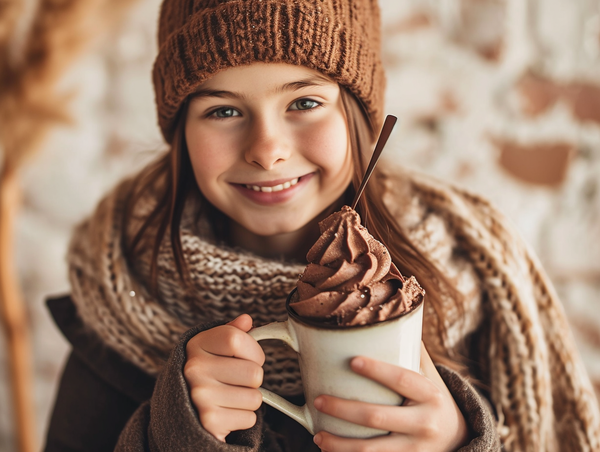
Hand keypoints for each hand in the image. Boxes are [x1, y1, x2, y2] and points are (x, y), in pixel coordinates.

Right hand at [183, 314, 264, 441]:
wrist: (183, 412)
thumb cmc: (208, 373)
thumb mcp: (214, 347)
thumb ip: (232, 332)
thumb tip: (246, 320)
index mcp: (197, 344)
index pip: (237, 339)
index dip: (253, 350)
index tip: (250, 357)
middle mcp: (194, 369)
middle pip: (254, 372)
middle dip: (253, 378)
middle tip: (237, 380)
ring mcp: (200, 395)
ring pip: (255, 397)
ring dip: (249, 399)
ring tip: (230, 396)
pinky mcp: (209, 421)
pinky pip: (250, 418)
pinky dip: (244, 417)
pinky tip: (227, 411)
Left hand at [312, 343, 467, 451]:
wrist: (459, 439)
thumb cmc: (434, 399)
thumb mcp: (430, 376)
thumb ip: (411, 350)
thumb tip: (389, 315)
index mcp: (430, 394)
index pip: (402, 379)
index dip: (378, 370)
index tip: (352, 360)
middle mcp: (425, 424)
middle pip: (378, 416)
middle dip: (344, 409)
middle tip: (318, 399)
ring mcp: (416, 450)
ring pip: (372, 449)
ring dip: (340, 444)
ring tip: (317, 434)